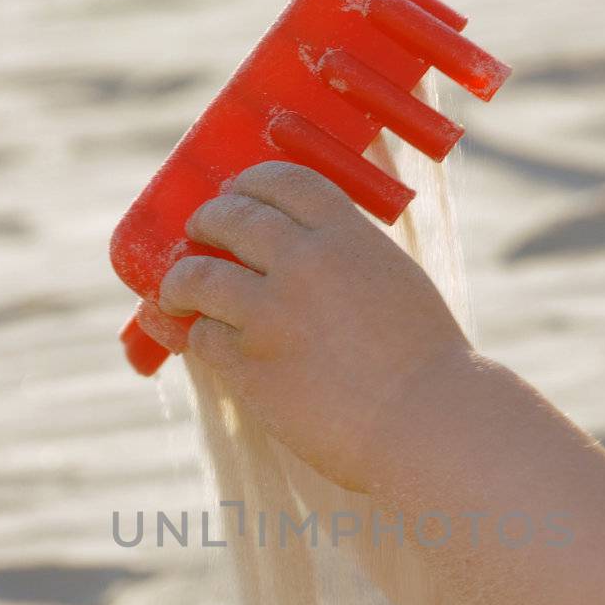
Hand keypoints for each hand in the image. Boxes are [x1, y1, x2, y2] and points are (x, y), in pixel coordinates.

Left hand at [149, 160, 474, 494]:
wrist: (427, 423)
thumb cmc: (427, 365)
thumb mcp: (398, 281)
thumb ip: (352, 257)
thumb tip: (311, 248)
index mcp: (347, 236)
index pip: (284, 181)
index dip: (250, 181)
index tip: (236, 191)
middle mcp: (303, 263)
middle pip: (232, 218)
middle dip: (207, 221)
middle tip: (199, 231)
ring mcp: (271, 314)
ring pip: (198, 277)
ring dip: (180, 280)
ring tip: (177, 289)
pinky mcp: (250, 365)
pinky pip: (202, 337)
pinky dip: (196, 334)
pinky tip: (198, 337)